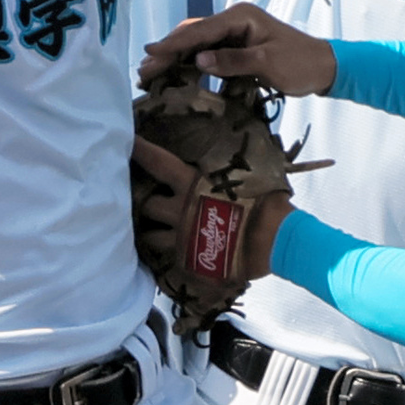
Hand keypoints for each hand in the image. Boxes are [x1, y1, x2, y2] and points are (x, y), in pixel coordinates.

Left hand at [133, 132, 287, 286]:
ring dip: (150, 232)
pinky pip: (167, 260)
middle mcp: (180, 211)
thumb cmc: (267, 205)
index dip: (140, 152)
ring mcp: (182, 238)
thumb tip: (232, 165)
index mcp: (193, 184)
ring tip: (151, 230)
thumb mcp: (248, 179)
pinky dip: (166, 255)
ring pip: (150, 236)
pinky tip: (167, 254)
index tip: (127, 142)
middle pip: (146, 204)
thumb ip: (228, 175)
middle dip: (145, 202)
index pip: (158, 163)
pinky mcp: (188, 262)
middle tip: (145, 200)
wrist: (276, 242)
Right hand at [141, 5, 336, 96]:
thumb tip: (198, 61)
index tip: (150, 53)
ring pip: (196, 43)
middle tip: (143, 70)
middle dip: (168, 51)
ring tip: (150, 74)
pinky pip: (207, 52)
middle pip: (193, 34)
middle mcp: (234, 20)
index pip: (200, 30)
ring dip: (175, 58)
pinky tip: (174, 74)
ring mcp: (234, 32)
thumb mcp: (267, 63)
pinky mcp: (235, 46)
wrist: (323, 67)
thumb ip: (232, 61)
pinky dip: (189, 63)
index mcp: (240, 17)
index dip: (174, 43)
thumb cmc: (300, 63)